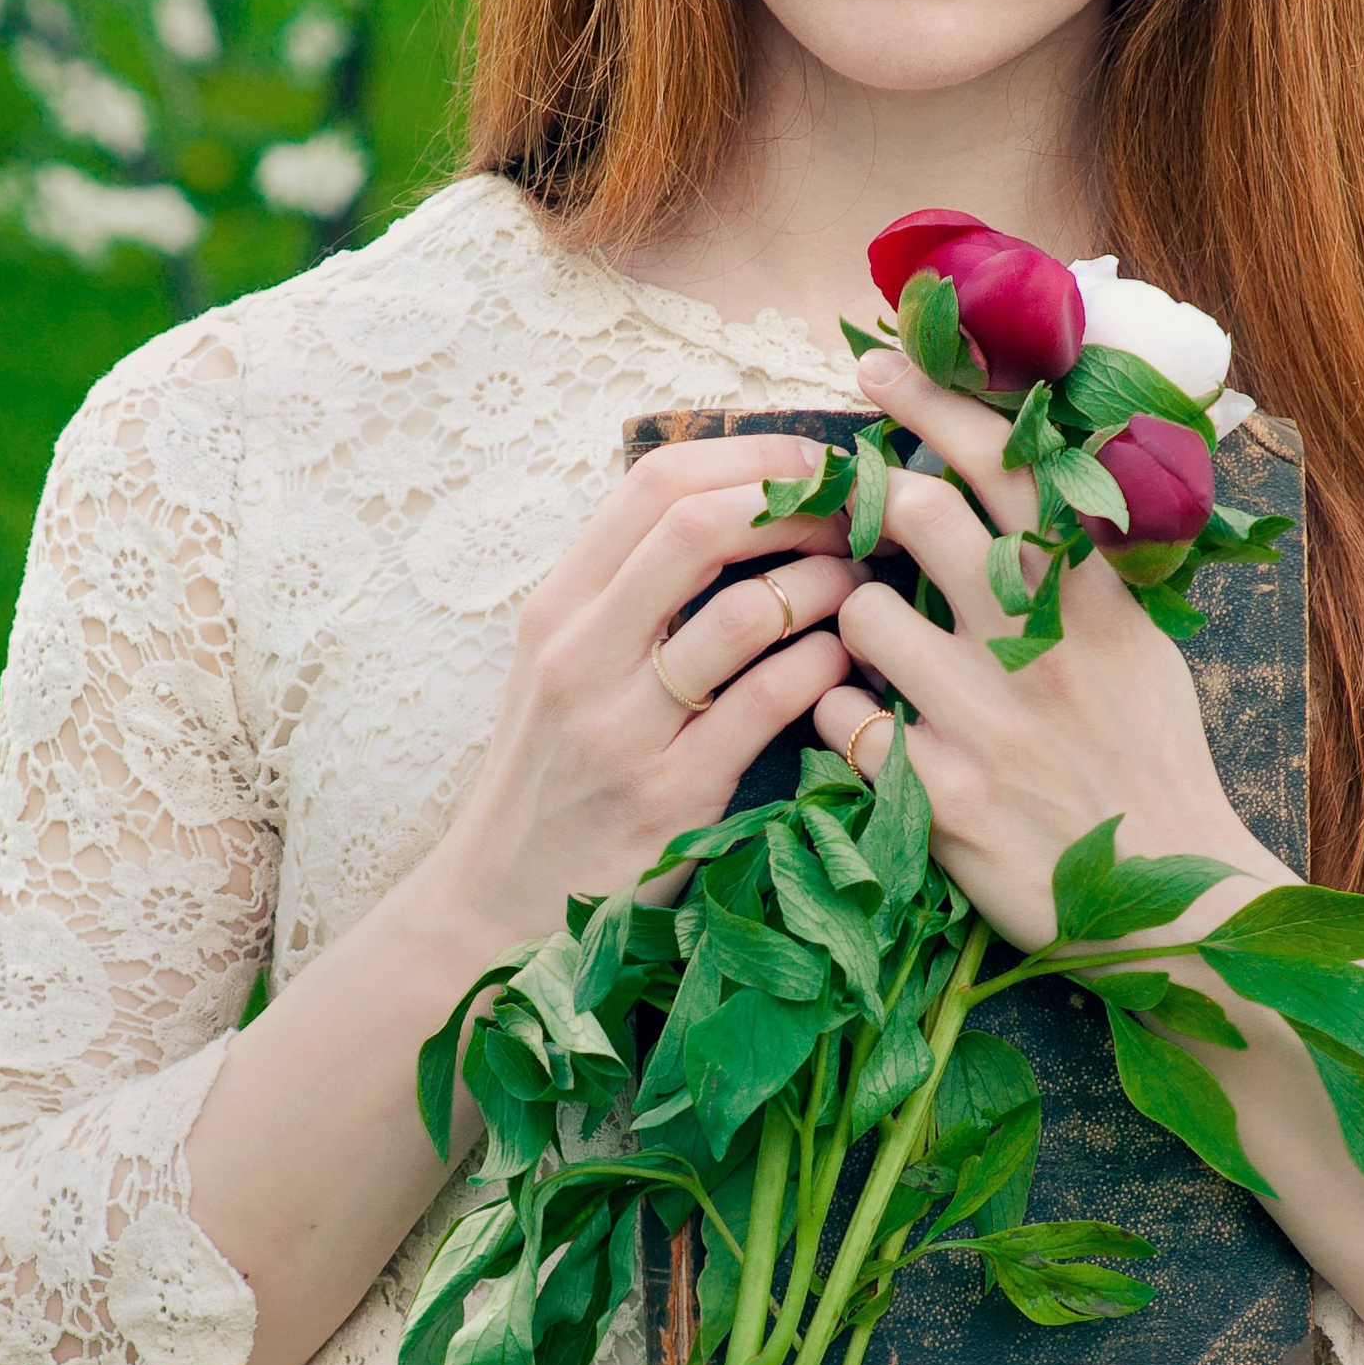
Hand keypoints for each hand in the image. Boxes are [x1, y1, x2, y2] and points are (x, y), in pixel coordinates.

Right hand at [424, 435, 858, 950]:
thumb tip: (740, 506)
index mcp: (557, 608)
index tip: (814, 464)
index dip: (749, 456)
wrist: (499, 908)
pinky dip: (824, 666)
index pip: (653, 484)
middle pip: (697, 525)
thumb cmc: (555, 777)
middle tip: (858, 515)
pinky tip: (844, 663)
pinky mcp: (671, 796)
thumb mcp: (563, 669)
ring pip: (746, 613)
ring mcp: (622, 728)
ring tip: (863, 588)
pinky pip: (768, 704)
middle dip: (797, 505)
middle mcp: (579, 655)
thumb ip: (631, 594)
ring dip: (827, 584)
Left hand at [812, 349, 1295, 949]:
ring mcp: (987, 723)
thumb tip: (1033, 485)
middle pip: (921, 514)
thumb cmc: (1151, 764)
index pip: (1012, 465)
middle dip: (874, 504)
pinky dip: (841, 715)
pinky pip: (843, 720)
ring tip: (880, 653)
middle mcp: (1042, 646)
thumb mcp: (1143, 651)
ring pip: (864, 616)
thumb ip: (1086, 573)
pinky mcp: (941, 799)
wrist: (1172, 901)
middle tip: (853, 516)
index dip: (935, 401)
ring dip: (853, 623)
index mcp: (1097, 597)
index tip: (877, 366)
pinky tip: (871, 731)